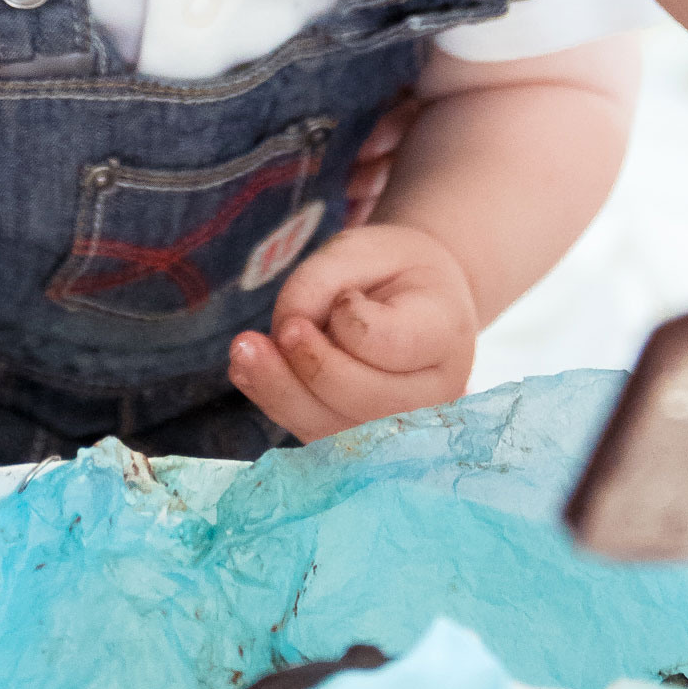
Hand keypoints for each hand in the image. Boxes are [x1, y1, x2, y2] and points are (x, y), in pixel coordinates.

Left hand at [228, 223, 478, 440]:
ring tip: (243, 351)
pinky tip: (248, 372)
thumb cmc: (392, 269)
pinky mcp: (363, 440)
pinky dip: (276, 403)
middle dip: (310, 365)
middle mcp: (433, 392)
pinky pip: (315, 435)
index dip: (351, 321)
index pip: (390, 342)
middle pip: (363, 396)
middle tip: (276, 330)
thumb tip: (282, 335)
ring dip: (281, 392)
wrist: (416, 301)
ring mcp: (401, 427)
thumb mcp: (360, 248)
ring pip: (334, 428)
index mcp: (445, 332)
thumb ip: (320, 283)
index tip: (344, 296)